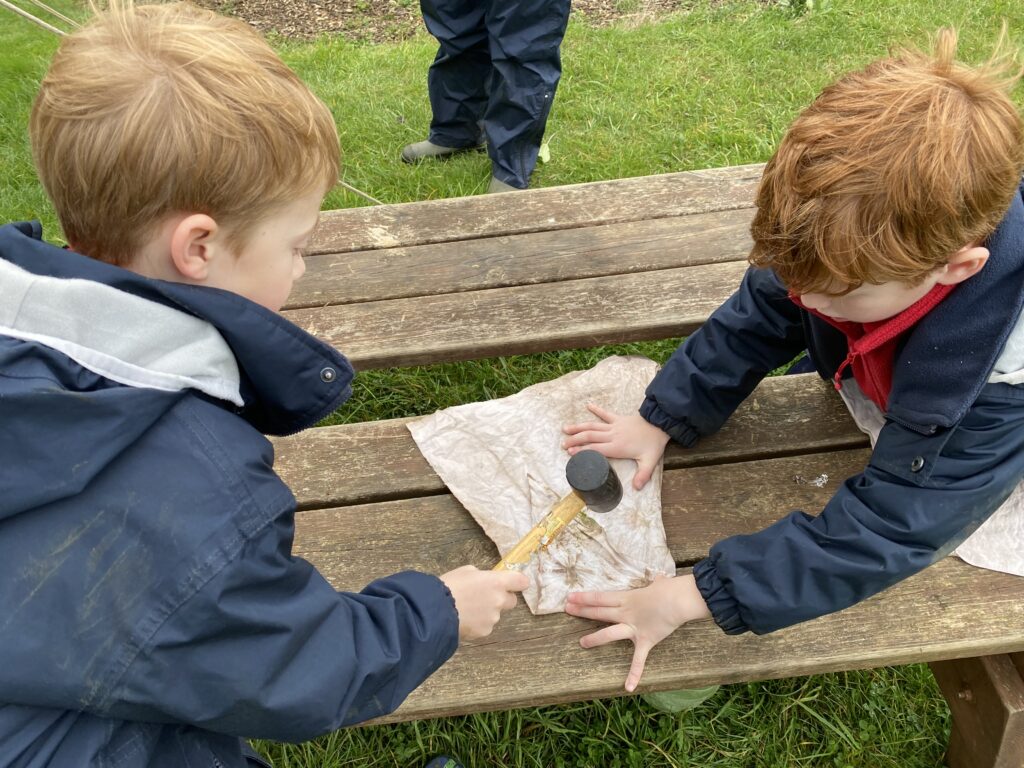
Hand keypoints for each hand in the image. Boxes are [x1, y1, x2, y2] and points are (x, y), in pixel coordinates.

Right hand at [440, 565, 528, 640]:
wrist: (435, 611)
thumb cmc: (448, 586)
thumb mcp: (465, 572)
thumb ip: (481, 577)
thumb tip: (483, 582)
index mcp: (496, 582)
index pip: (520, 581)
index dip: (519, 582)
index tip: (516, 583)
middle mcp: (499, 600)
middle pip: (512, 601)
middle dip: (502, 599)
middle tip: (485, 597)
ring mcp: (493, 618)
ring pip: (495, 614)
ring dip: (487, 612)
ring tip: (466, 610)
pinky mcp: (485, 632)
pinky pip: (485, 626)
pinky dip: (478, 624)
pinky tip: (463, 620)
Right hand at [562, 404, 669, 489]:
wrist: (660, 424)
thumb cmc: (654, 443)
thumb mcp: (650, 462)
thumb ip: (642, 475)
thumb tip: (636, 488)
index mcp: (617, 447)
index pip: (596, 449)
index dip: (582, 450)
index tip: (570, 452)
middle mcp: (612, 435)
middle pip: (590, 437)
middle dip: (575, 440)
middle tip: (563, 444)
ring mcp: (614, 426)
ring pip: (593, 425)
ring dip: (579, 427)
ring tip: (566, 428)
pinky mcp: (618, 419)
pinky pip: (605, 414)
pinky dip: (597, 409)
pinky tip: (588, 405)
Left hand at [564, 574, 709, 691]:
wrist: (679, 600)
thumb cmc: (669, 589)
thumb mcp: (660, 583)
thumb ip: (657, 583)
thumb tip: (661, 579)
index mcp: (627, 598)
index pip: (600, 597)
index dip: (584, 597)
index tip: (570, 597)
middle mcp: (626, 613)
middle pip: (600, 611)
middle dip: (582, 611)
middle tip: (566, 609)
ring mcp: (634, 628)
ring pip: (610, 633)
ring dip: (595, 638)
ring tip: (581, 643)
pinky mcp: (645, 641)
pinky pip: (639, 659)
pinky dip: (634, 673)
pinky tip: (628, 687)